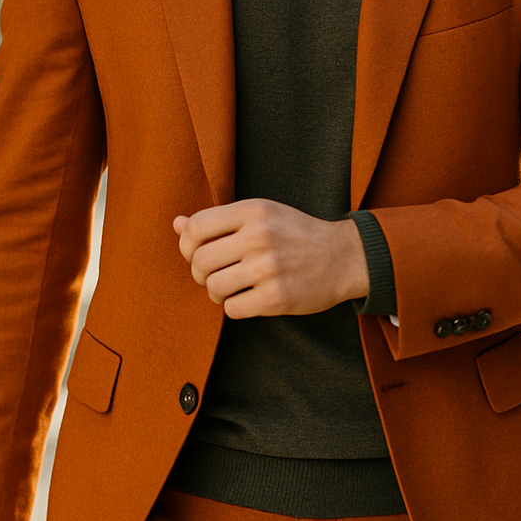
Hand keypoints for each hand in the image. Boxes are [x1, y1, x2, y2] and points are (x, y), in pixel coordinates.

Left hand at [174, 198, 368, 317]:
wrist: (344, 257)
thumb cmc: (296, 234)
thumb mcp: (261, 215)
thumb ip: (219, 220)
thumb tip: (177, 224)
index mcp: (254, 211)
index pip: (197, 227)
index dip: (186, 245)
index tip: (196, 254)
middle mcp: (260, 236)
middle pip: (200, 261)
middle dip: (200, 273)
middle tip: (214, 275)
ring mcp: (269, 268)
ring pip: (214, 288)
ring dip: (216, 293)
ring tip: (231, 289)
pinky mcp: (277, 297)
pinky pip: (233, 309)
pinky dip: (235, 308)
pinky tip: (249, 299)